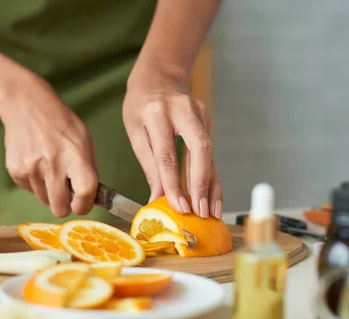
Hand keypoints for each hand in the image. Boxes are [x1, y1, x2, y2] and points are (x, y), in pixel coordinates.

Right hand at [0, 74, 97, 217]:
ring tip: (48, 168)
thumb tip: (91, 196)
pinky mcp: (15, 171)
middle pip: (59, 209)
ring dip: (48, 191)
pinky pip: (29, 190)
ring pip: (44, 200)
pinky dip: (35, 182)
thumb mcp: (84, 139)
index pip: (84, 193)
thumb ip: (89, 168)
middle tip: (65, 193)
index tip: (82, 204)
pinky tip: (35, 162)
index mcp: (75, 156)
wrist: (25, 105)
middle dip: (64, 205)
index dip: (84, 205)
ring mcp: (31, 169)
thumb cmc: (60, 122)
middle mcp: (52, 165)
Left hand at [123, 74, 221, 218]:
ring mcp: (201, 115)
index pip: (167, 154)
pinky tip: (213, 198)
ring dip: (212, 185)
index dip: (174, 183)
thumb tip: (157, 198)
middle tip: (201, 211)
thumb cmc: (140, 105)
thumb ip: (149, 165)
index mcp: (158, 113)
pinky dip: (211, 177)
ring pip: (210, 153)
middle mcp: (184, 112)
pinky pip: (210, 154)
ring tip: (212, 213)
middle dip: (201, 183)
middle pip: (200, 149)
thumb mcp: (135, 132)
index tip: (179, 207)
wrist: (159, 75)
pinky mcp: (208, 122)